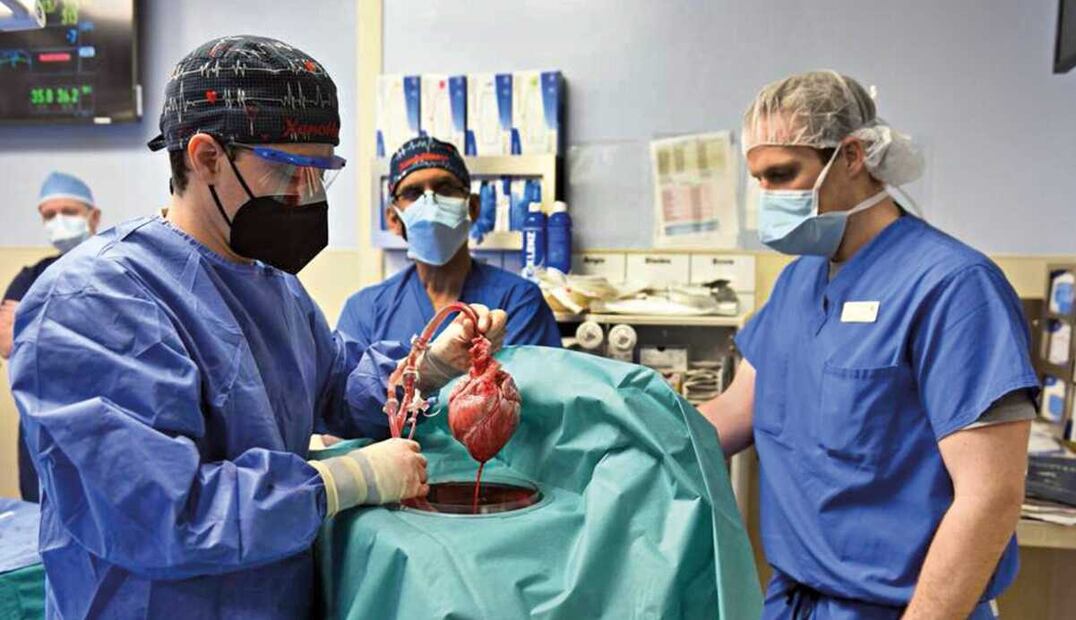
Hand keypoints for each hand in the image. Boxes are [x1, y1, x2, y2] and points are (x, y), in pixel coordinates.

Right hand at [309, 438, 427, 515]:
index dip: (410, 456)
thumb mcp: (368, 450)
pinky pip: (425, 489)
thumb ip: (377, 452)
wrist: (356, 478)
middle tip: (405, 476)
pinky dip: (419, 492)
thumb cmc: (357, 465)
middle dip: (415, 468)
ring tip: (406, 487)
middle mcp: (410, 454)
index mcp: (398, 444)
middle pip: (421, 461)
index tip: (405, 463)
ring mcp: (413, 470)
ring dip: (417, 480)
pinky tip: (410, 495)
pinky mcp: (413, 486)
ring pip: (424, 475)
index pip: (414, 447)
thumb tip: (350, 447)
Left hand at [419, 304, 506, 391]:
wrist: (448, 361)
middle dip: (495, 328)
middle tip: (485, 339)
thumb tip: (469, 322)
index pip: (484, 309)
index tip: (481, 329)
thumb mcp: (452, 339)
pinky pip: (500, 345)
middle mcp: (483, 320)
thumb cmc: (448, 345)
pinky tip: (482, 354)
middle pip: (500, 316)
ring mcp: (491, 331)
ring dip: (492, 341)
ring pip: (502, 332)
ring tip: (478, 349)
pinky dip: (493, 350)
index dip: (486, 317)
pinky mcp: (495, 343)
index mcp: (471, 314)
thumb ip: (463, 331)